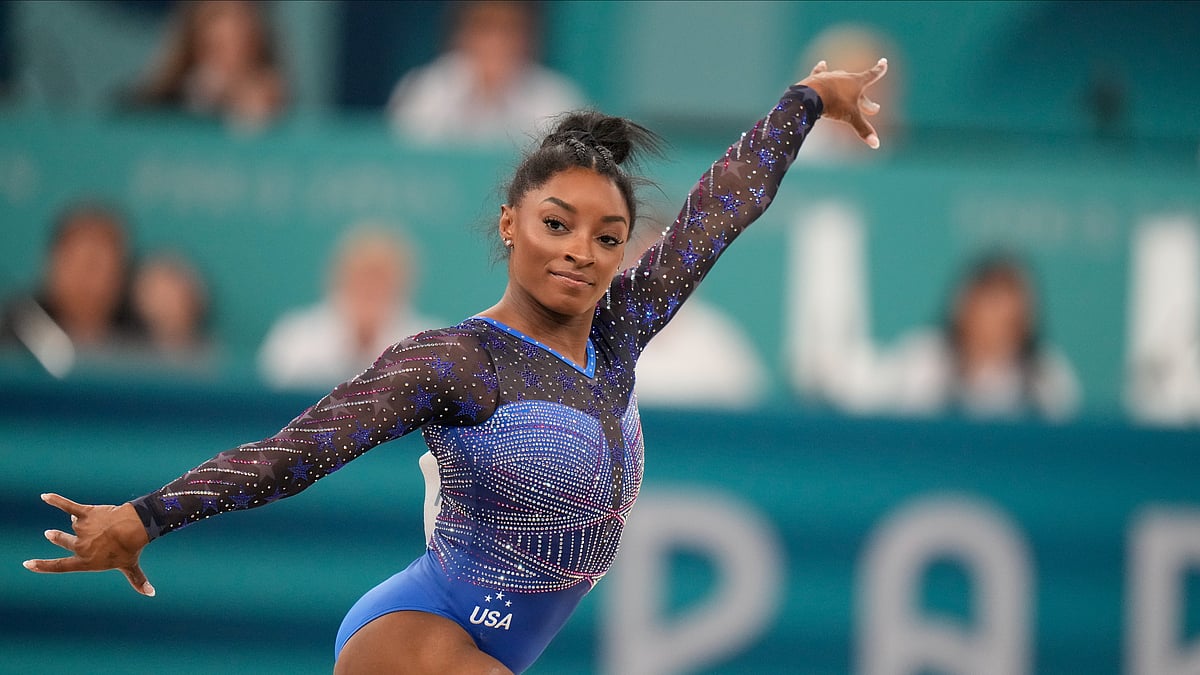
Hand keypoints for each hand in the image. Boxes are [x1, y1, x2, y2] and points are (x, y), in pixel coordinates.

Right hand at [23, 493, 154, 596]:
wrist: (134, 528)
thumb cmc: (132, 548)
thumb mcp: (131, 567)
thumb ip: (137, 581)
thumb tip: (152, 594)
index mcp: (86, 562)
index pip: (59, 566)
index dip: (42, 566)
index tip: (27, 564)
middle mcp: (79, 546)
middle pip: (61, 540)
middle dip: (56, 536)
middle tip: (50, 534)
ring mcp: (81, 530)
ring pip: (75, 523)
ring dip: (82, 521)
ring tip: (101, 522)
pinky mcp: (85, 514)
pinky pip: (67, 506)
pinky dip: (56, 500)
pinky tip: (45, 496)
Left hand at [799, 57, 888, 148]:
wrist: (811, 95)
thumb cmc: (834, 104)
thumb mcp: (850, 117)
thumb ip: (863, 129)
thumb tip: (876, 144)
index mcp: (856, 83)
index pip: (871, 75)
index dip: (879, 70)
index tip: (884, 62)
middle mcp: (845, 76)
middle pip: (858, 86)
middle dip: (866, 99)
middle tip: (874, 109)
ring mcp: (830, 76)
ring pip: (841, 80)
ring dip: (845, 87)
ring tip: (847, 90)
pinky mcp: (817, 78)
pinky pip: (821, 72)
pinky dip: (822, 69)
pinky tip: (822, 64)